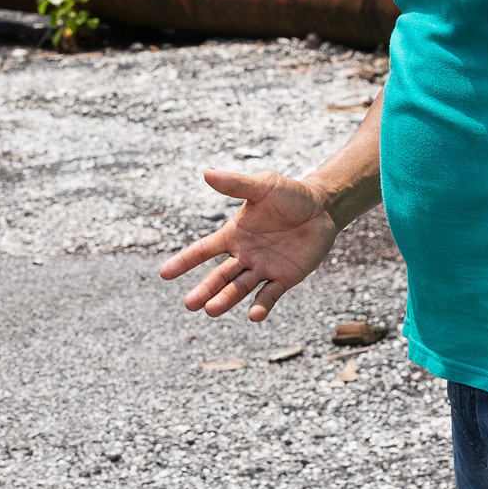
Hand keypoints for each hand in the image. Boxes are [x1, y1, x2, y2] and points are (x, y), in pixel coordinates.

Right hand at [158, 169, 340, 320]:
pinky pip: (270, 294)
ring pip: (240, 288)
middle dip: (204, 290)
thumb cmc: (290, 194)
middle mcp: (244, 254)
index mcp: (234, 234)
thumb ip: (236, 184)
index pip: (203, 250)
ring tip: (211, 311)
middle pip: (219, 276)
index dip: (184, 261)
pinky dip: (262, 305)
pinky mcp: (285, 278)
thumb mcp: (262, 186)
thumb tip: (207, 173)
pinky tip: (253, 315)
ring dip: (226, 299)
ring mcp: (264, 268)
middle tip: (189, 304)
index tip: (164, 274)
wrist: (323, 207)